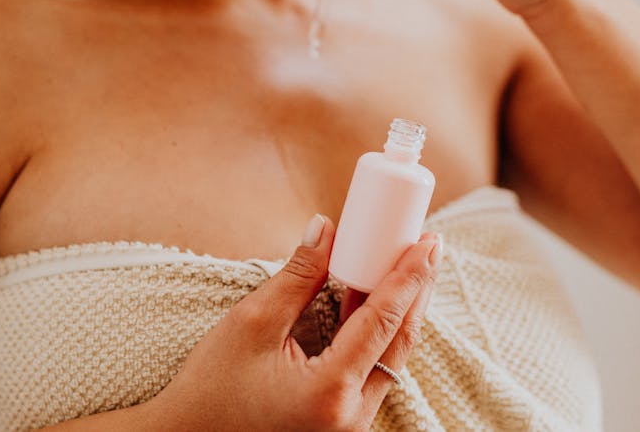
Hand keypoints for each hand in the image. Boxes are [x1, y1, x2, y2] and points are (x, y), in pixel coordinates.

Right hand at [152, 214, 441, 431]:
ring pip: (390, 357)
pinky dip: (379, 332)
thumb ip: (298, 275)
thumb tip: (326, 228)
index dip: (409, 276)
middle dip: (416, 289)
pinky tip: (375, 297)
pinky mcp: (340, 420)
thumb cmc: (212, 389)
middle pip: (400, 342)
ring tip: (409, 264)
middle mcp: (351, 416)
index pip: (384, 322)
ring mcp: (349, 424)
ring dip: (401, 309)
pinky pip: (372, 369)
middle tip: (428, 244)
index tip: (428, 241)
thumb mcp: (252, 323)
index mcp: (330, 391)